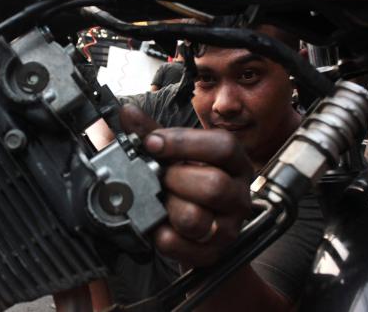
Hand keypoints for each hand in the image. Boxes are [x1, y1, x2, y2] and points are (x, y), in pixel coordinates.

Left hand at [120, 104, 252, 266]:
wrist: (193, 230)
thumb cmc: (187, 183)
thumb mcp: (174, 155)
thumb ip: (152, 134)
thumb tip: (128, 113)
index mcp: (234, 163)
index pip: (222, 146)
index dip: (184, 142)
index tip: (152, 143)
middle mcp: (238, 194)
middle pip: (213, 185)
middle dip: (174, 180)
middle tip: (160, 178)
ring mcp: (228, 227)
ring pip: (195, 218)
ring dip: (167, 208)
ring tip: (162, 202)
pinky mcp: (212, 253)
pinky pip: (179, 245)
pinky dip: (160, 234)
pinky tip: (158, 224)